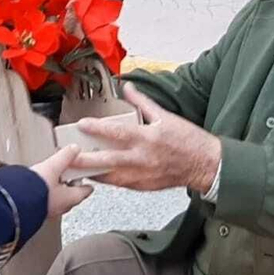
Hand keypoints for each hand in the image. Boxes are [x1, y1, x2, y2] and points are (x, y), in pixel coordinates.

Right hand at [30, 145, 94, 217]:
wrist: (13, 203)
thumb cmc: (35, 190)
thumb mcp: (53, 167)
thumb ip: (65, 156)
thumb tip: (74, 149)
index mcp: (70, 198)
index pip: (85, 191)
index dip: (87, 182)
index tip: (88, 177)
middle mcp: (61, 207)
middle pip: (71, 195)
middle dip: (70, 184)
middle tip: (68, 172)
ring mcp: (48, 211)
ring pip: (57, 198)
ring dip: (55, 189)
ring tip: (50, 176)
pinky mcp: (35, 211)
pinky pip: (44, 201)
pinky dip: (44, 193)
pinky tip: (36, 186)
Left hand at [74, 84, 222, 192]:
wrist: (205, 164)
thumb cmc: (188, 140)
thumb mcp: (166, 116)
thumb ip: (143, 102)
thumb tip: (127, 88)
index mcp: (147, 138)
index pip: (116, 133)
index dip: (97, 129)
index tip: (82, 124)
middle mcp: (143, 159)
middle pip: (107, 161)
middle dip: (85, 160)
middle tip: (68, 157)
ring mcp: (143, 175)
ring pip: (111, 177)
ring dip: (93, 173)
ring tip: (77, 168)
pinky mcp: (144, 187)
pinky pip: (121, 184)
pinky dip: (108, 180)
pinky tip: (97, 175)